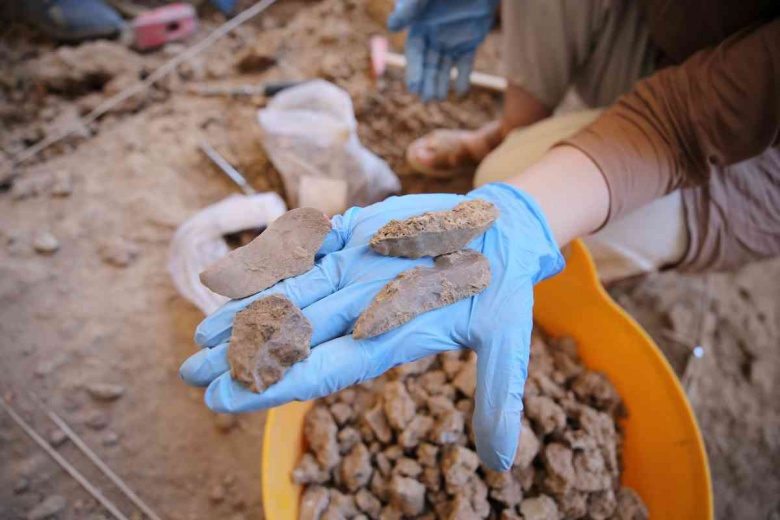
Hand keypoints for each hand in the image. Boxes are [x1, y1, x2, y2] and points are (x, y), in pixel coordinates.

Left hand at [180, 183, 562, 469]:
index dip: (271, 386)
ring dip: (244, 315)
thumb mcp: (504, 342)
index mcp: (387, 339)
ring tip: (201, 336)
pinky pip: (305, 251)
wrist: (498, 236)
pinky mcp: (354, 242)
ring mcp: (354, 276)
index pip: (320, 370)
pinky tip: (234, 276)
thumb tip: (503, 466)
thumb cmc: (501, 291)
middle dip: (241, 357)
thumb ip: (496, 399)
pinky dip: (270, 261)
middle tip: (190, 375)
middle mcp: (361, 312)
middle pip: (291, 338)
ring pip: (288, 297)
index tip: (223, 400)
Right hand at [387, 0, 497, 101]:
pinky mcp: (471, 41)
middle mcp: (433, 36)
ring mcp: (452, 40)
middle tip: (427, 100)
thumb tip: (391, 26)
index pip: (415, 53)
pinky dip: (463, 78)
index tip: (414, 87)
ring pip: (445, 67)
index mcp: (420, 26)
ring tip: (439, 98)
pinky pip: (465, 63)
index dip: (414, 70)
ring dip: (441, 83)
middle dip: (427, 82)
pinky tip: (461, 91)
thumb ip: (410, 8)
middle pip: (428, 64)